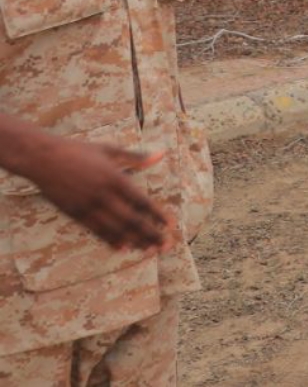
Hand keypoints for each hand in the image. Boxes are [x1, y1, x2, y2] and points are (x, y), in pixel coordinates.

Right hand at [28, 138, 172, 251]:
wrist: (42, 158)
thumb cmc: (79, 151)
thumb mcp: (110, 150)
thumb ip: (136, 157)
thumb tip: (161, 154)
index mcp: (115, 179)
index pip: (142, 202)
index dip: (157, 215)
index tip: (171, 225)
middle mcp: (103, 196)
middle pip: (132, 220)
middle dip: (150, 234)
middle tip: (166, 246)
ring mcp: (88, 207)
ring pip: (115, 229)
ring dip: (134, 241)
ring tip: (149, 251)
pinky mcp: (75, 213)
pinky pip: (96, 230)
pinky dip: (111, 240)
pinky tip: (123, 248)